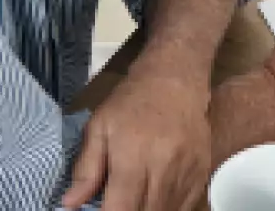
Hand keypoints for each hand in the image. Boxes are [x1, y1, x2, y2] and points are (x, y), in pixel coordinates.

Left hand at [62, 74, 210, 210]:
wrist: (177, 76)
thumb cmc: (133, 99)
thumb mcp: (100, 126)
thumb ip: (87, 168)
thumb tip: (71, 203)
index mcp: (134, 159)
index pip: (121, 210)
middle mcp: (164, 170)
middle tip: (118, 204)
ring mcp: (188, 172)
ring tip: (135, 201)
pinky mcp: (203, 171)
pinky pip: (187, 205)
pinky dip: (170, 208)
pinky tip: (156, 201)